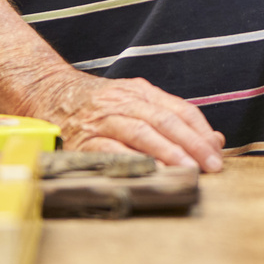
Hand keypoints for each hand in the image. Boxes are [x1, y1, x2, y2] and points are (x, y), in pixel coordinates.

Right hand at [20, 67, 227, 172]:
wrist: (46, 93)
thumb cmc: (97, 104)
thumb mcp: (135, 101)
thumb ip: (173, 118)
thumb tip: (215, 141)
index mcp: (140, 92)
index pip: (179, 110)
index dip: (201, 131)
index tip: (217, 151)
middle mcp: (124, 102)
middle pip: (165, 121)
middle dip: (192, 144)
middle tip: (211, 165)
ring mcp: (102, 120)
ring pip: (140, 133)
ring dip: (166, 152)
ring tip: (187, 169)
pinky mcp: (83, 140)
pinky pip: (110, 150)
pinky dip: (130, 160)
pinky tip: (148, 171)